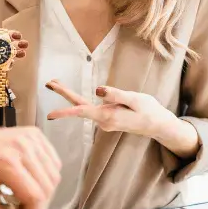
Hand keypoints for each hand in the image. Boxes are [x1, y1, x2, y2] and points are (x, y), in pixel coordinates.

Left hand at [0, 127, 60, 208]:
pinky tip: (31, 184)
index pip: (34, 197)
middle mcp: (21, 146)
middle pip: (47, 188)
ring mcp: (30, 138)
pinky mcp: (35, 135)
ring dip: (44, 195)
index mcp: (5, 162)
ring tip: (26, 202)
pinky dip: (47, 178)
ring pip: (54, 176)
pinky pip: (54, 163)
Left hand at [45, 81, 173, 137]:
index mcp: (108, 116)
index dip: (65, 112)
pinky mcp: (108, 118)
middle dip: (63, 94)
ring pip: (84, 107)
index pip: (83, 112)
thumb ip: (116, 95)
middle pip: (79, 107)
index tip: (50, 115)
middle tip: (48, 83)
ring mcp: (105, 121)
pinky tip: (78, 95)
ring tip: (54, 82)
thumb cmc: (149, 111)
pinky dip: (80, 101)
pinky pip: (91, 108)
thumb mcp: (136, 99)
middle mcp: (103, 121)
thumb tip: (97, 89)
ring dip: (69, 96)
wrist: (159, 126)